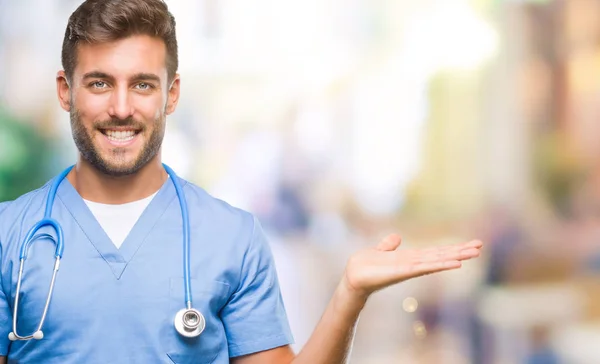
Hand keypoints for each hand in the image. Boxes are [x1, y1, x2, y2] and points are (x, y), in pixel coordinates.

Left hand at [342, 234, 482, 301]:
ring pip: (437, 261)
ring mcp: (410, 269)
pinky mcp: (403, 271)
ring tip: (473, 254)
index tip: (469, 244)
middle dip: (460, 251)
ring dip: (455, 257)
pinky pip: (424, 267)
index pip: (435, 252)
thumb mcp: (380, 251)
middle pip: (441, 256)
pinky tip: (454, 263)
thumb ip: (388, 246)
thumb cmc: (365, 266)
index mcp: (410, 258)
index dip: (452, 248)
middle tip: (480, 247)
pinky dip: (440, 265)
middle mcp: (414, 264)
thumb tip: (396, 238)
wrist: (353, 277)